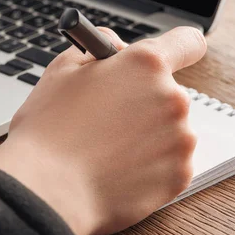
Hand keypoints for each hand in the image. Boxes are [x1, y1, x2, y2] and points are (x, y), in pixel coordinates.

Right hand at [0, 26, 206, 234]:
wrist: (47, 191)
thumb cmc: (48, 131)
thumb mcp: (62, 70)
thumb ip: (98, 47)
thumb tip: (117, 47)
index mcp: (146, 65)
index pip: (186, 43)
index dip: (177, 48)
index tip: (167, 59)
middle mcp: (172, 98)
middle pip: (168, 93)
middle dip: (142, 102)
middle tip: (107, 119)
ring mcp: (180, 140)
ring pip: (169, 130)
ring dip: (146, 136)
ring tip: (106, 150)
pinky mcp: (179, 176)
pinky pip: (169, 164)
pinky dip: (148, 167)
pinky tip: (116, 170)